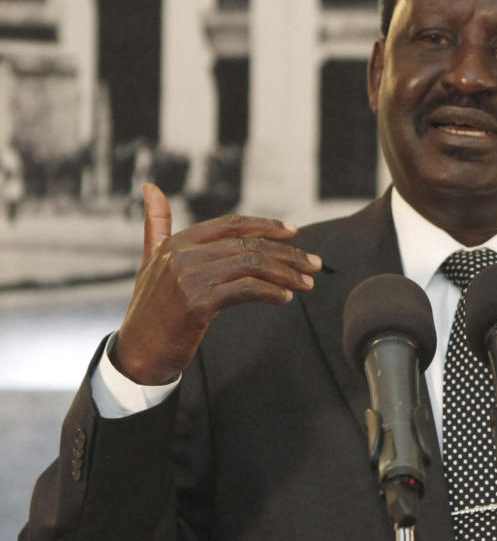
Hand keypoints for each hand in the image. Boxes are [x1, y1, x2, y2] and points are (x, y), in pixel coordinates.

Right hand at [113, 184, 322, 384]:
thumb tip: (151, 187)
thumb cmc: (151, 310)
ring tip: (307, 283)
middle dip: (287, 253)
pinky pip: (245, 289)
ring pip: (251, 264)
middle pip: (248, 244)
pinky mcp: (198, 303)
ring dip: (286, 273)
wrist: (137, 353)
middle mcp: (182, 255)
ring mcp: (189, 278)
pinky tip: (285, 297)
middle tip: (315, 264)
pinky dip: (271, 292)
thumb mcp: (152, 262)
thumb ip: (156, 225)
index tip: (294, 232)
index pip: (231, 224)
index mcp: (177, 242)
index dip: (266, 226)